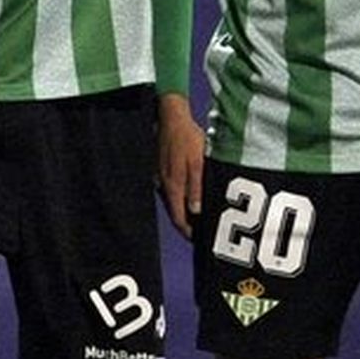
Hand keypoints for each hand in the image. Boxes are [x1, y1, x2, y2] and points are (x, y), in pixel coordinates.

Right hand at [157, 93, 204, 239]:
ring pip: (171, 201)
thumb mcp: (197, 162)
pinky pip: (170, 189)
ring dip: (182, 210)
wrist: (171, 117)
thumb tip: (196, 212)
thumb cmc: (187, 138)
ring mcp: (160, 176)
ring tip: (196, 217)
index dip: (187, 231)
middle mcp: (163, 184)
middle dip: (186, 224)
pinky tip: (188, 195)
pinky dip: (179, 197)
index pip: (178, 217)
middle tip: (199, 233)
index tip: (197, 241)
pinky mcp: (161, 168)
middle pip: (174, 211)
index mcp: (173, 185)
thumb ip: (196, 188)